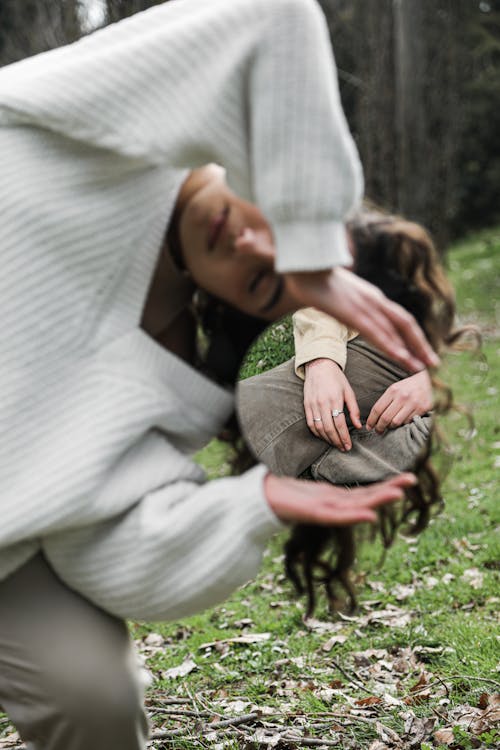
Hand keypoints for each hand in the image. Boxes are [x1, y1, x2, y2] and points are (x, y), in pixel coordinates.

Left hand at [264, 472, 415, 525]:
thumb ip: (326, 487)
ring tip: (399, 493)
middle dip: (390, 490)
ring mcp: (327, 510)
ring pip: (357, 505)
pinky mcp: (315, 514)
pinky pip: (338, 515)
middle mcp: (335, 505)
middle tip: (413, 481)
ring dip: (378, 501)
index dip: (386, 486)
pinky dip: (354, 516)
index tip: (407, 478)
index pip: (366, 491)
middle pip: (367, 497)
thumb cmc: (286, 492)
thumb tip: (337, 480)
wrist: (263, 500)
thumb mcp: (310, 487)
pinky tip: (370, 515)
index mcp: (336, 498)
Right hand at [285, 267, 439, 372]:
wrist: (304, 265)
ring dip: (410, 351)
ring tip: (422, 367)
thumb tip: (352, 311)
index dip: (413, 335)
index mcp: (373, 296)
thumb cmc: (317, 278)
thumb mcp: (341, 292)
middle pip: (405, 324)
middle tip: (434, 362)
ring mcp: (365, 306)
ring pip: (394, 331)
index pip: (399, 317)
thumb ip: (351, 303)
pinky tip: (401, 358)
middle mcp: (375, 300)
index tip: (423, 350)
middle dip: (420, 344)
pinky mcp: (353, 313)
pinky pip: (377, 333)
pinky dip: (391, 346)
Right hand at [304, 358, 361, 449]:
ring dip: (327, 439)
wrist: (319, 365)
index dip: (344, 437)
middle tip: (343, 448)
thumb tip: (358, 425)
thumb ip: (354, 409)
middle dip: (336, 441)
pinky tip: (324, 437)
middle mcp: (322, 403)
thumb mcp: (349, 391)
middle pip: (329, 428)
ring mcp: (312, 405)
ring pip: (318, 428)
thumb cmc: (336, 378)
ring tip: (335, 444)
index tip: (349, 445)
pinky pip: (310, 423)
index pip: (339, 424)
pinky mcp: (306, 405)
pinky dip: (317, 433)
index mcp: (334, 399)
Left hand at [366, 370, 432, 432]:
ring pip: (396, 422)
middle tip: (378, 431)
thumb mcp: (397, 388)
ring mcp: (413, 403)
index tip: (369, 426)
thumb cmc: (410, 386)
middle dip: (379, 427)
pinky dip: (403, 424)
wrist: (431, 381)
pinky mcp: (422, 409)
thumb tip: (376, 416)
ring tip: (389, 427)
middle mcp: (402, 396)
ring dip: (391, 427)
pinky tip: (402, 422)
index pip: (377, 409)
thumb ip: (387, 400)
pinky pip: (408, 422)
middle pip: (385, 418)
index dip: (371, 420)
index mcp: (393, 390)